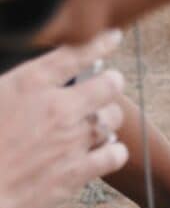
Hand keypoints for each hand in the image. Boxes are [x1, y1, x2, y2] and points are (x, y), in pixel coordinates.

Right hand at [0, 31, 127, 207]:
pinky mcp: (79, 170)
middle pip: (109, 85)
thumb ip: (15, 86)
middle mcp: (57, 108)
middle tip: (109, 85)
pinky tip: (107, 151)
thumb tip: (28, 81)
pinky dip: (114, 150)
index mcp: (29, 83)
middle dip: (111, 82)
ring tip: (99, 121)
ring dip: (109, 118)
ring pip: (113, 118)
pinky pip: (116, 153)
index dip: (99, 42)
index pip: (75, 53)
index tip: (114, 36)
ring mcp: (72, 140)